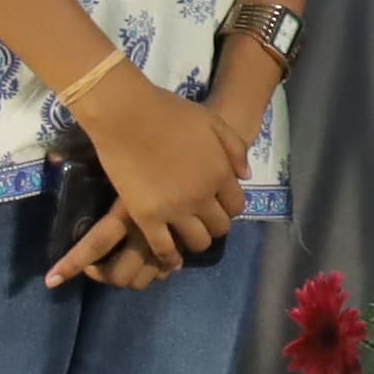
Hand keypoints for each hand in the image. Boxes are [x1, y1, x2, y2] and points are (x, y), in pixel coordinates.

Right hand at [53, 66, 246, 286]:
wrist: (127, 115)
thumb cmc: (169, 112)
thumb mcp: (213, 123)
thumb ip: (234, 149)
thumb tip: (246, 176)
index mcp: (222, 174)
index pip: (237, 206)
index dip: (229, 208)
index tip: (218, 206)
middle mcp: (204, 196)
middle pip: (220, 226)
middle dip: (215, 225)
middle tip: (202, 221)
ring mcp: (176, 209)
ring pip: (198, 242)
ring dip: (196, 241)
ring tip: (187, 236)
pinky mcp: (147, 217)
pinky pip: (164, 248)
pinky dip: (170, 258)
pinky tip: (170, 261)